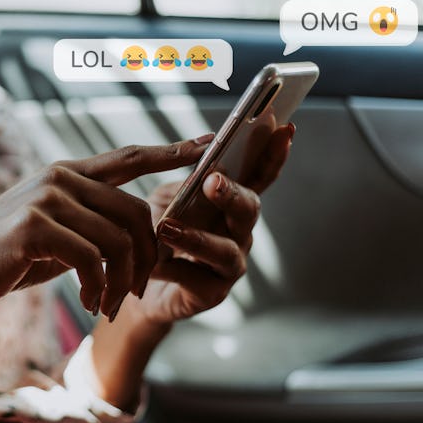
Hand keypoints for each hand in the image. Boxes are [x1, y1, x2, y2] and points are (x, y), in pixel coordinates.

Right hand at [0, 136, 213, 320]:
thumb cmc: (7, 258)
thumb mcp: (55, 234)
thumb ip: (89, 222)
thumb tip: (134, 233)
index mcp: (66, 174)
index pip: (128, 158)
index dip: (170, 152)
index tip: (206, 145)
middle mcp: (59, 178)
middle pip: (136, 211)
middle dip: (147, 258)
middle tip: (137, 292)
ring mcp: (46, 199)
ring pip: (118, 239)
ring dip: (123, 281)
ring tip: (110, 305)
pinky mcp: (33, 227)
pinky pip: (92, 259)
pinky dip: (99, 288)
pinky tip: (90, 303)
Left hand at [125, 123, 294, 328]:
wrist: (138, 282)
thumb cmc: (157, 234)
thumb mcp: (167, 199)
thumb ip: (185, 182)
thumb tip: (201, 151)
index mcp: (231, 204)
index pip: (259, 176)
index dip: (274, 155)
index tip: (284, 129)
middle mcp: (238, 232)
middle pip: (249, 210)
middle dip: (233, 194)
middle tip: (213, 181)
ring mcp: (229, 265)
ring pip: (225, 250)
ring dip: (198, 237)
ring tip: (167, 229)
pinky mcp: (212, 293)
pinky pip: (197, 279)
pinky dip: (173, 268)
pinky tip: (153, 264)